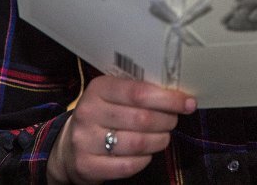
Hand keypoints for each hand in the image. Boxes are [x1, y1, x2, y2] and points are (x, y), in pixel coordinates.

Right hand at [47, 75, 195, 184]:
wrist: (69, 146)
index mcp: (98, 89)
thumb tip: (180, 97)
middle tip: (173, 120)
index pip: (139, 92)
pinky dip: (144, 160)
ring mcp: (85, 141)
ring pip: (138, 143)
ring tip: (163, 137)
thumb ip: (140, 92)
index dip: (168, 99)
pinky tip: (146, 154)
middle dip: (167, 120)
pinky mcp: (87, 166)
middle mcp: (88, 112)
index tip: (187, 103)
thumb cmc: (102, 115)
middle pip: (142, 119)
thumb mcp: (114, 95)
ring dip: (159, 141)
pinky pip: (127, 166)